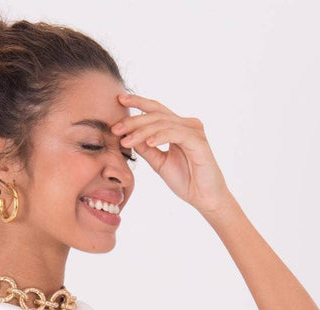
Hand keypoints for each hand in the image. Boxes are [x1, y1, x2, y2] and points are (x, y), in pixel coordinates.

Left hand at [112, 93, 232, 213]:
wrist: (204, 198)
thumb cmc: (185, 180)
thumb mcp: (159, 162)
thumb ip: (146, 149)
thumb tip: (127, 136)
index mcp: (178, 127)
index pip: (156, 110)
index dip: (138, 102)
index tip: (119, 100)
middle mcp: (187, 125)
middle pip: (157, 114)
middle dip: (134, 120)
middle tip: (116, 128)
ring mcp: (194, 131)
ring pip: (163, 123)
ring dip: (142, 132)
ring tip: (126, 141)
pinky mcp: (199, 142)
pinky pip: (176, 134)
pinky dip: (161, 137)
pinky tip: (149, 143)